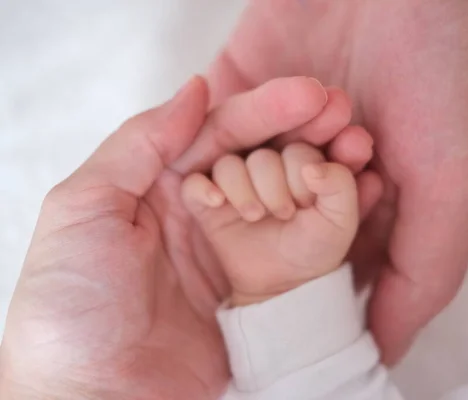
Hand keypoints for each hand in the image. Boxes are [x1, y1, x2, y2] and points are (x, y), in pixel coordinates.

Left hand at [0, 77, 372, 398]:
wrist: (100, 399)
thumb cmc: (74, 305)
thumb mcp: (85, 209)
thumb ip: (139, 144)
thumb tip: (197, 89)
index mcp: (160, 184)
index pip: (218, 133)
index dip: (262, 110)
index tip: (307, 94)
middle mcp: (202, 208)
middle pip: (258, 154)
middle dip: (300, 129)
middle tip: (340, 109)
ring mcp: (234, 246)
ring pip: (284, 188)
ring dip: (320, 161)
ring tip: (356, 142)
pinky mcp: (259, 283)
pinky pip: (300, 237)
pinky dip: (329, 209)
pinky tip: (357, 187)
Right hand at [182, 143, 358, 304]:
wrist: (286, 282)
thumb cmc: (316, 245)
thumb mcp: (342, 218)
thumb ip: (342, 185)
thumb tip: (313, 168)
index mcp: (296, 159)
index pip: (296, 148)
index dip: (302, 175)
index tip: (308, 205)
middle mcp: (263, 163)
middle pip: (261, 156)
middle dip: (275, 187)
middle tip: (286, 214)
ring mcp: (233, 182)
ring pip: (227, 165)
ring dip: (244, 192)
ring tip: (256, 217)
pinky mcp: (206, 202)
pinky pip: (192, 184)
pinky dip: (202, 190)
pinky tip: (217, 202)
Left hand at [209, 0, 467, 361]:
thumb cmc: (457, 79)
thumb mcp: (457, 191)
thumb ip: (419, 275)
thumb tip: (384, 350)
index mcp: (376, 202)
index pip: (330, 263)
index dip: (315, 272)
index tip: (304, 276)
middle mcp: (327, 169)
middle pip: (277, 223)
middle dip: (282, 214)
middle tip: (294, 199)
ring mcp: (285, 128)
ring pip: (241, 178)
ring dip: (256, 171)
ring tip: (282, 157)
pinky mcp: (248, 87)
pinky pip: (211, 126)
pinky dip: (214, 136)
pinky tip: (215, 150)